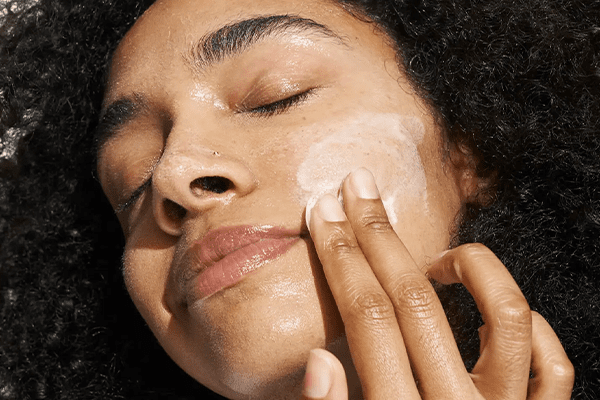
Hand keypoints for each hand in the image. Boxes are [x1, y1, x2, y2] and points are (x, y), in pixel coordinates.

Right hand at [301, 168, 572, 398]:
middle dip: (377, 237)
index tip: (325, 214)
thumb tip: (318, 359)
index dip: (341, 257)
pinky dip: (528, 320)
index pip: (366, 316)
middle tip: (356, 190)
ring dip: (468, 266)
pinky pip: (553, 363)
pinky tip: (489, 304)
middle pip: (414, 300)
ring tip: (436, 256)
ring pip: (503, 315)